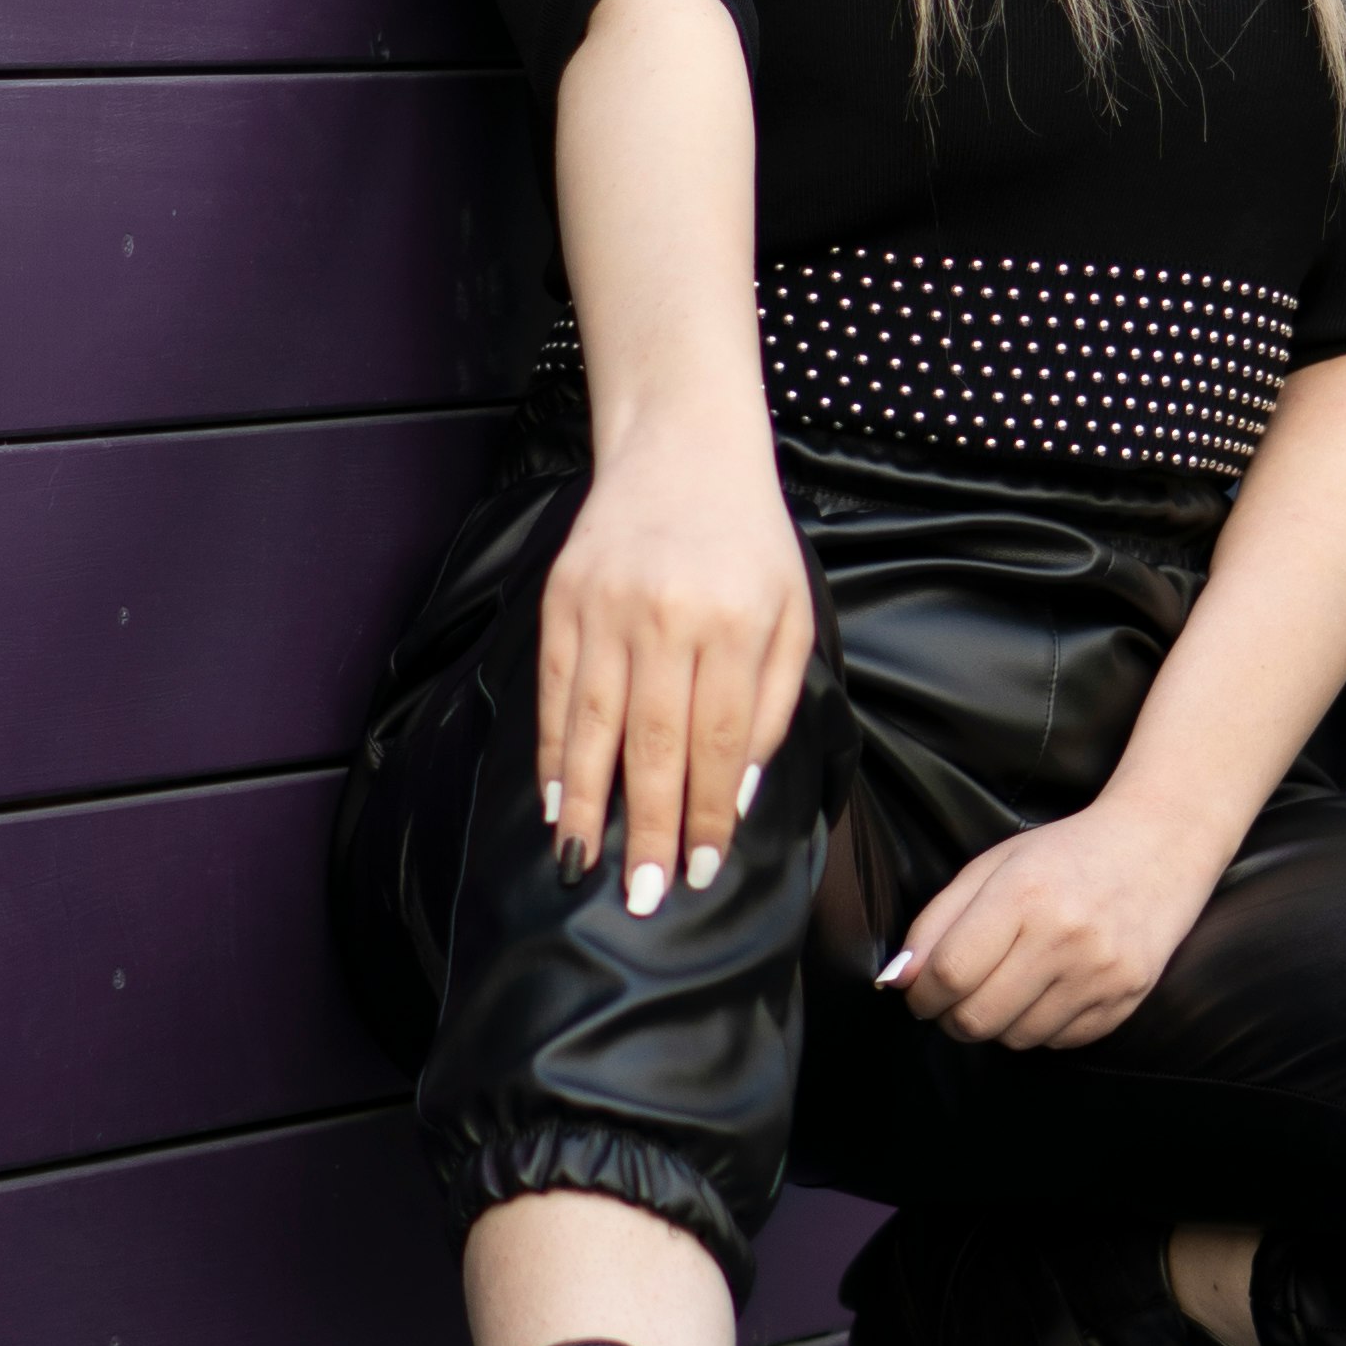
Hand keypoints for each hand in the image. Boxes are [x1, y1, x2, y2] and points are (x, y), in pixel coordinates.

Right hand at [537, 419, 812, 915]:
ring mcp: (607, 607)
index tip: (699, 871)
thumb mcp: (790, 614)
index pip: (719, 744)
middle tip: (640, 897)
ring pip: (595, 725)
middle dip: (647, 828)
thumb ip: (771, 705)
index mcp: (734, 625)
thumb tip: (739, 794)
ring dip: (588, 804)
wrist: (684, 448)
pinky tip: (556, 798)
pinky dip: (554, 749)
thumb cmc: (749, 542)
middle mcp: (667, 618)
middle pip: (654, 745)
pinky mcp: (563, 598)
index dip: (707, 815)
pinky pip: (556, 690)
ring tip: (582, 866)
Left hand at [882, 797, 1222, 1051]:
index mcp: (1023, 895)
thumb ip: (937, 922)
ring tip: (1008, 987)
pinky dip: (1041, 1027)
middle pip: (977, 1018)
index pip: (949, 974)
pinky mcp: (1125, 998)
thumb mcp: (992, 867)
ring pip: (1016, 1038)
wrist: (1157, 847)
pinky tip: (1048, 990)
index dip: (921, 995)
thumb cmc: (1065, 854)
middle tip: (957, 999)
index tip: (920, 994)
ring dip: (998, 1023)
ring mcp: (1100, 973)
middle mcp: (1064, 937)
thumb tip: (899, 980)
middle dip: (952, 1018)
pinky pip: (1059, 1042)